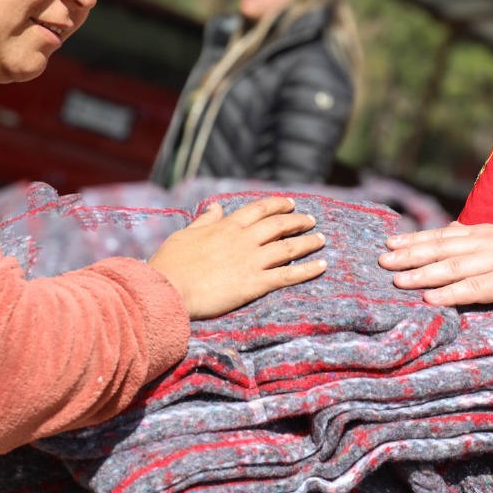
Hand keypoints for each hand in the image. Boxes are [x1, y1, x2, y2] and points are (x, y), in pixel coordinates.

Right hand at [148, 196, 326, 319]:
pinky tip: (322, 265)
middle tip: (311, 220)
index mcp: (227, 226)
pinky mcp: (256, 284)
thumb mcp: (185, 234)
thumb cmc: (172, 263)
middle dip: (298, 221)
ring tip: (321, 239)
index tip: (291, 203)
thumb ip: (204, 220)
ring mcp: (252, 261)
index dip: (278, 205)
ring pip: (289, 248)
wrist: (170, 289)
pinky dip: (308, 270)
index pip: (259, 209)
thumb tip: (216, 207)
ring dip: (308, 242)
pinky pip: (289, 275)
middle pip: (279, 225)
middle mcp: (244, 240)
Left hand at [378, 222, 492, 315]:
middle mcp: (489, 243)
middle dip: (410, 254)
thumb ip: (480, 237)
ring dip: (422, 273)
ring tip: (397, 280)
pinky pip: (473, 288)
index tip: (389, 242)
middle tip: (382, 260)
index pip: (444, 234)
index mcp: (488, 232)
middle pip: (441, 248)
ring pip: (452, 267)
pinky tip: (430, 298)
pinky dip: (450, 293)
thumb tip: (452, 229)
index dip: (415, 238)